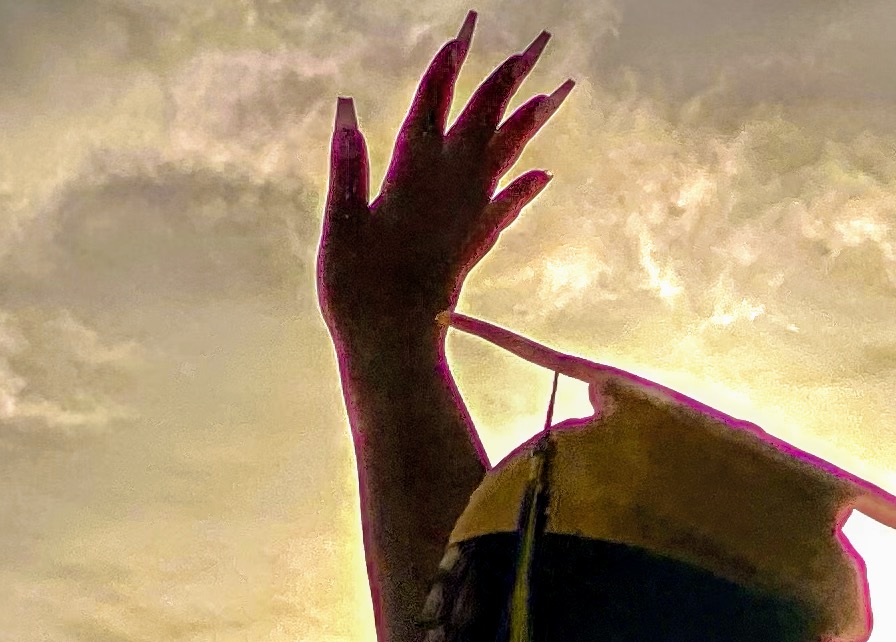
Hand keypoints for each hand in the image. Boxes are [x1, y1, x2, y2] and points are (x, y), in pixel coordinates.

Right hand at [320, 17, 569, 357]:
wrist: (393, 350)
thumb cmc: (357, 291)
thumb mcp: (340, 226)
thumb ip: (346, 169)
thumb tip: (346, 113)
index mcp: (410, 175)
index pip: (429, 108)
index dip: (444, 72)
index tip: (462, 37)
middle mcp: (448, 189)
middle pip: (481, 122)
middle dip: (506, 81)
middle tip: (536, 45)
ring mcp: (466, 217)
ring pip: (504, 157)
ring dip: (528, 122)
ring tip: (555, 92)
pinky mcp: (474, 247)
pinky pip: (506, 209)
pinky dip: (523, 187)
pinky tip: (543, 174)